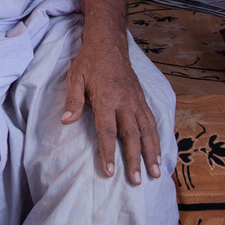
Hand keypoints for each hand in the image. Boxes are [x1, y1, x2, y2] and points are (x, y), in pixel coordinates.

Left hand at [60, 38, 161, 184]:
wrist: (109, 44)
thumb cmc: (89, 62)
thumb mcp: (75, 77)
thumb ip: (73, 100)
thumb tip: (65, 121)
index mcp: (106, 98)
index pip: (107, 130)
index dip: (108, 151)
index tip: (109, 171)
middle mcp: (124, 101)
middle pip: (131, 134)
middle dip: (134, 159)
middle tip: (136, 181)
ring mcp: (136, 100)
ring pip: (147, 130)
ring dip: (151, 152)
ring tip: (156, 173)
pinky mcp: (142, 99)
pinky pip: (152, 121)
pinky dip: (157, 138)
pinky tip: (159, 153)